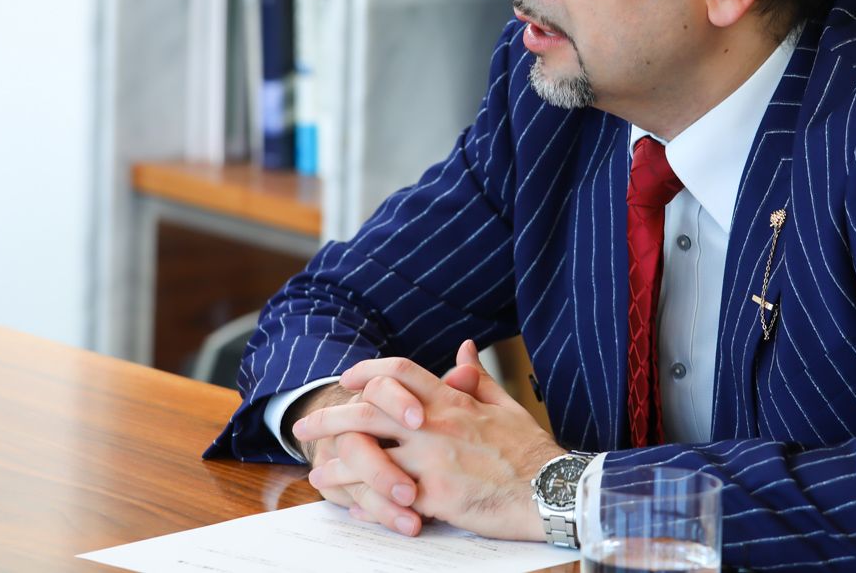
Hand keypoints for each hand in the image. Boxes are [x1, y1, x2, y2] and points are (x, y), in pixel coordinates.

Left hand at [300, 340, 562, 540]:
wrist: (551, 491)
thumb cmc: (530, 451)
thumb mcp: (504, 405)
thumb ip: (476, 378)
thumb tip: (463, 350)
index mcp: (451, 401)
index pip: (398, 372)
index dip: (366, 371)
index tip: (346, 379)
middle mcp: (436, 426)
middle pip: (368, 411)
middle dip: (330, 416)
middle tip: (304, 424)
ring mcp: (433, 461)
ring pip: (369, 456)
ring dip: (337, 464)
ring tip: (319, 471)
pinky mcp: (436, 497)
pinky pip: (388, 497)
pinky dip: (365, 501)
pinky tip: (352, 505)